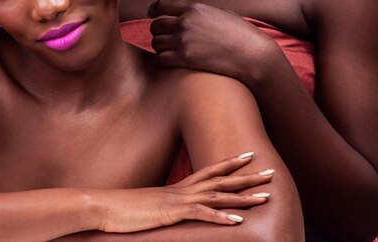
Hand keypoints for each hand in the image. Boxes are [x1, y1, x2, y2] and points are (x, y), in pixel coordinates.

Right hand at [100, 153, 272, 231]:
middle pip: (222, 179)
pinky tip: (237, 221)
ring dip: (243, 196)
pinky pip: (201, 214)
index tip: (250, 156)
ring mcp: (179, 200)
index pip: (211, 171)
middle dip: (248, 176)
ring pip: (218, 195)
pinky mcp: (172, 213)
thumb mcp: (153, 207)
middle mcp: (183, 189)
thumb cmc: (126, 209)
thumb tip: (177, 211)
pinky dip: (220, 216)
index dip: (231, 163)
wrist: (106, 206)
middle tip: (271, 171)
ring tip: (265, 196)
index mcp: (180, 187)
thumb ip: (168, 206)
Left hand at [148, 0, 276, 82]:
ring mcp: (183, 41)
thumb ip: (199, 10)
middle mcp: (185, 22)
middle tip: (165, 38)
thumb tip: (182, 6)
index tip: (152, 14)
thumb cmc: (241, 34)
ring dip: (160, 47)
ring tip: (169, 51)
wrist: (253, 55)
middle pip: (155, 26)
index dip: (153, 10)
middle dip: (158, 32)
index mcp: (194, 8)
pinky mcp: (184, 59)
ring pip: (155, 43)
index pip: (162, 4)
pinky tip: (170, 62)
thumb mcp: (220, 13)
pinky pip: (160, 59)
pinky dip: (162, 61)